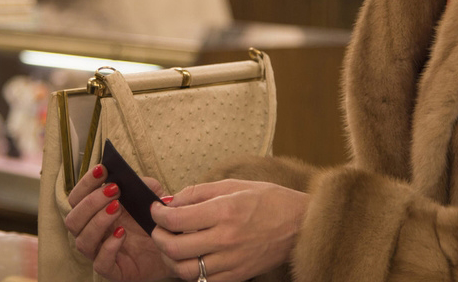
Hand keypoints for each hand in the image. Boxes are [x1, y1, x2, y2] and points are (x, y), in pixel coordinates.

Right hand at [64, 164, 171, 281]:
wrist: (173, 247)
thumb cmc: (154, 220)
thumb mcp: (152, 197)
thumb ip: (143, 185)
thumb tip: (131, 178)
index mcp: (95, 213)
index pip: (77, 198)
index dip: (85, 183)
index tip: (102, 169)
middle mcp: (93, 233)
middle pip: (72, 219)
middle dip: (90, 202)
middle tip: (114, 190)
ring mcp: (101, 253)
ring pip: (82, 241)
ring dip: (97, 221)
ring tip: (117, 208)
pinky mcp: (114, 271)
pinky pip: (100, 263)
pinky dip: (108, 247)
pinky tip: (122, 234)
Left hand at [150, 179, 308, 281]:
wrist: (301, 224)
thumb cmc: (270, 200)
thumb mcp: (234, 185)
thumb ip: (200, 192)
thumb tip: (172, 201)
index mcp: (225, 211)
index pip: (177, 219)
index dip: (158, 215)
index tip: (156, 210)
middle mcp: (227, 239)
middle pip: (176, 247)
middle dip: (158, 238)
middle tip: (158, 229)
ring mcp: (233, 260)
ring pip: (186, 271)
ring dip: (171, 260)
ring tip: (171, 247)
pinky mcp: (239, 275)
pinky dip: (192, 273)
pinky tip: (191, 259)